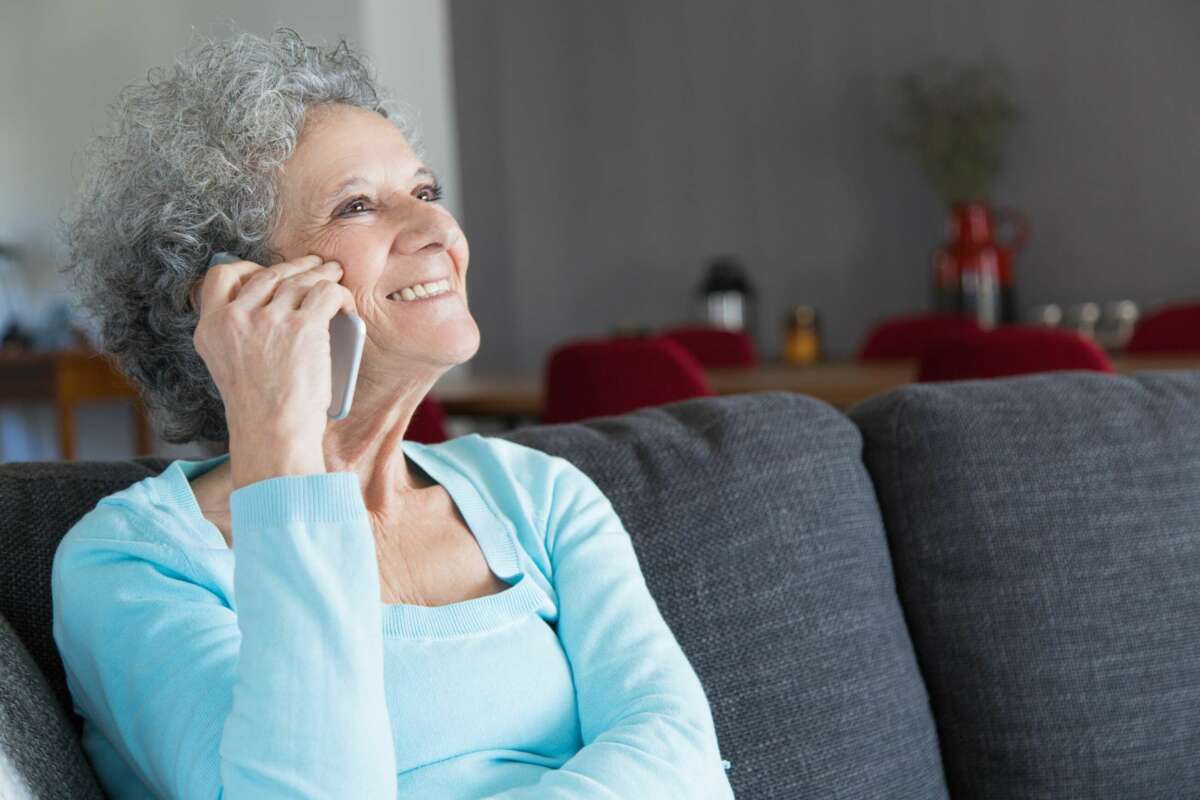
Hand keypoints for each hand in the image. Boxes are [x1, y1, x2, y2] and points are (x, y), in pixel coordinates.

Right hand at [191, 253, 356, 454]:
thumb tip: (271, 306)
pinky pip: (326, 294)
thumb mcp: (231, 366)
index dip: (248, 268)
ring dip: (321, 275)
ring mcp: (269, 319)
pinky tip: (345, 305)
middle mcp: (235, 318)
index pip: (221, 277)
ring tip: (334, 275)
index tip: (268, 271)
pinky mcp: (302, 326)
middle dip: (295, 267)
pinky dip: (340, 295)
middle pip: (268, 274)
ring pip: (300, 280)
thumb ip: (239, 335)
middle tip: (314, 266)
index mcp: (211, 328)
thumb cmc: (262, 411)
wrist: (275, 435)